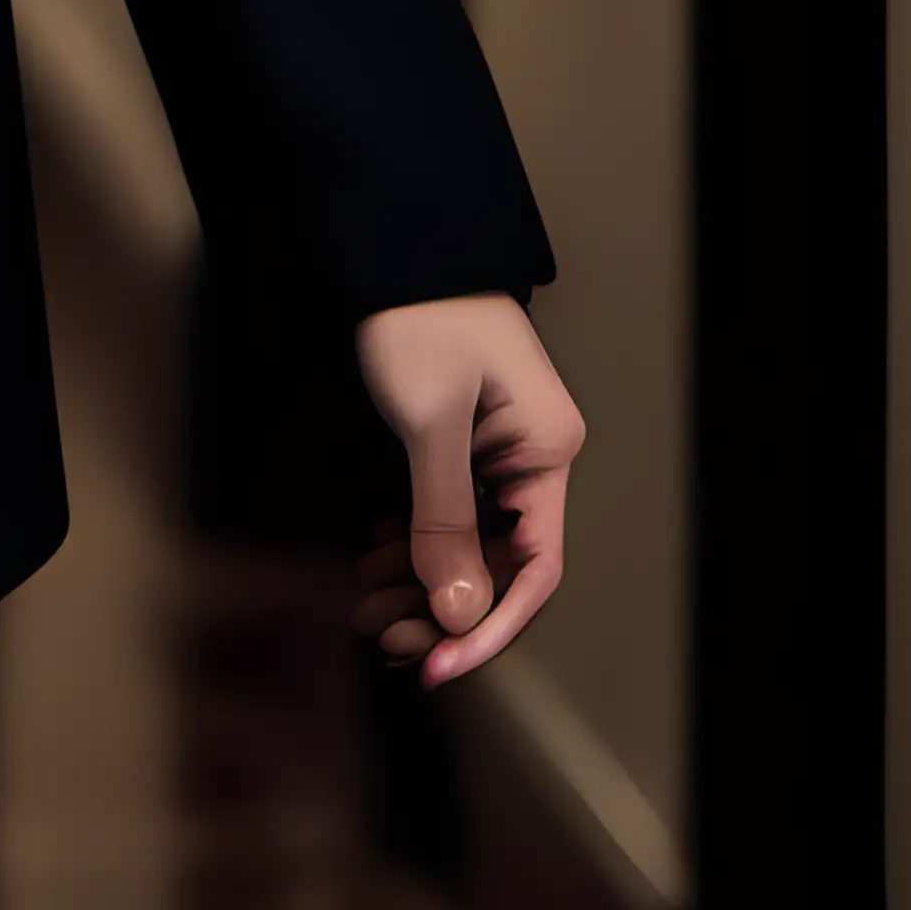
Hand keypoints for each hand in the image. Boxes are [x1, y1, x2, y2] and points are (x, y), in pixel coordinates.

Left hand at [350, 292, 583, 687]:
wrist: (391, 244)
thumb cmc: (418, 318)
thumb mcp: (429, 421)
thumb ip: (443, 519)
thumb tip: (458, 609)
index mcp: (545, 454)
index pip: (532, 569)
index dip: (488, 625)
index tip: (438, 665)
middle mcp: (530, 458)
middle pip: (495, 563)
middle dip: (441, 609)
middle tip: (384, 639)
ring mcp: (495, 449)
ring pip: (463, 542)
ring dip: (418, 581)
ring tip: (366, 611)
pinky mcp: (458, 439)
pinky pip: (442, 511)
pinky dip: (408, 541)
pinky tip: (371, 561)